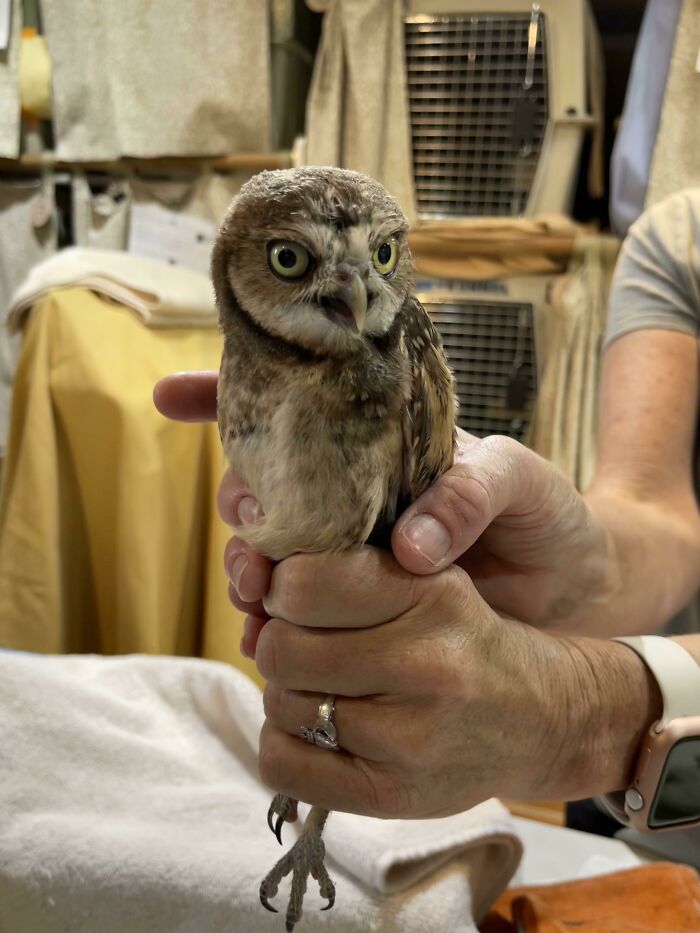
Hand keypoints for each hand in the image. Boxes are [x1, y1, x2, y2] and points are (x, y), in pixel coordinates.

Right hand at [153, 372, 661, 813]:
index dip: (228, 395)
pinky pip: (301, 611)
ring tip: (255, 595)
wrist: (574, 584)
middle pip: (266, 484)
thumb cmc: (546, 512)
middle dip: (239, 504)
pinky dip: (273, 624)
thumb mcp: (519, 479)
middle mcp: (353, 491)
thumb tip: (409, 547)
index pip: (298, 406)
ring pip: (272, 550)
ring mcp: (352, 550)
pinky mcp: (360, 606)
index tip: (170, 393)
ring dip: (247, 569)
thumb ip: (468, 493)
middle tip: (250, 535)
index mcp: (380, 441)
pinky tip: (266, 638)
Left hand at [253, 548, 658, 816]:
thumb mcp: (431, 580)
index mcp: (432, 594)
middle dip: (281, 641)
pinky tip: (316, 732)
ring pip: (280, 705)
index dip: (284, 588)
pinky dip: (283, 745)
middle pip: (282, 648)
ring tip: (323, 688)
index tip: (297, 596)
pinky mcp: (394, 795)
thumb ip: (351, 572)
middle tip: (306, 645)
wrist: (545, 717)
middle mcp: (425, 663)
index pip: (303, 584)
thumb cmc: (468, 640)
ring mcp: (410, 737)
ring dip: (287, 693)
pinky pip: (283, 765)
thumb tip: (254, 590)